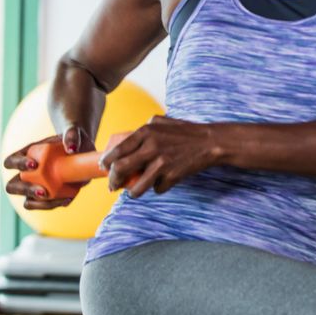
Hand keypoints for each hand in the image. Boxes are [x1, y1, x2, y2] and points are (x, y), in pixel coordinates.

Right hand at [2, 126, 92, 209]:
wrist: (83, 152)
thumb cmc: (72, 140)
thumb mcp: (73, 133)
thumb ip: (71, 136)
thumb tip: (71, 149)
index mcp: (24, 155)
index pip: (11, 161)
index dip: (18, 164)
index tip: (34, 165)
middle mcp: (24, 175)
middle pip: (12, 186)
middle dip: (25, 190)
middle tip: (43, 191)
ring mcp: (34, 188)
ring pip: (27, 202)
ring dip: (39, 204)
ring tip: (57, 198)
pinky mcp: (47, 198)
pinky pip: (46, 205)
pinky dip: (55, 204)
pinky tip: (68, 199)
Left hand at [99, 116, 220, 197]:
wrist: (211, 142)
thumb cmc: (186, 132)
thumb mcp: (162, 122)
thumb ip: (144, 129)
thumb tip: (125, 140)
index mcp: (146, 132)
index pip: (117, 151)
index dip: (106, 163)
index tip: (105, 168)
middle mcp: (151, 147)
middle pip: (120, 169)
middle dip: (113, 180)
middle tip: (113, 185)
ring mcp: (161, 163)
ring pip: (136, 187)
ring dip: (133, 192)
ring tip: (134, 190)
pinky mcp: (172, 176)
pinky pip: (157, 188)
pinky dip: (157, 188)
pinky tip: (163, 181)